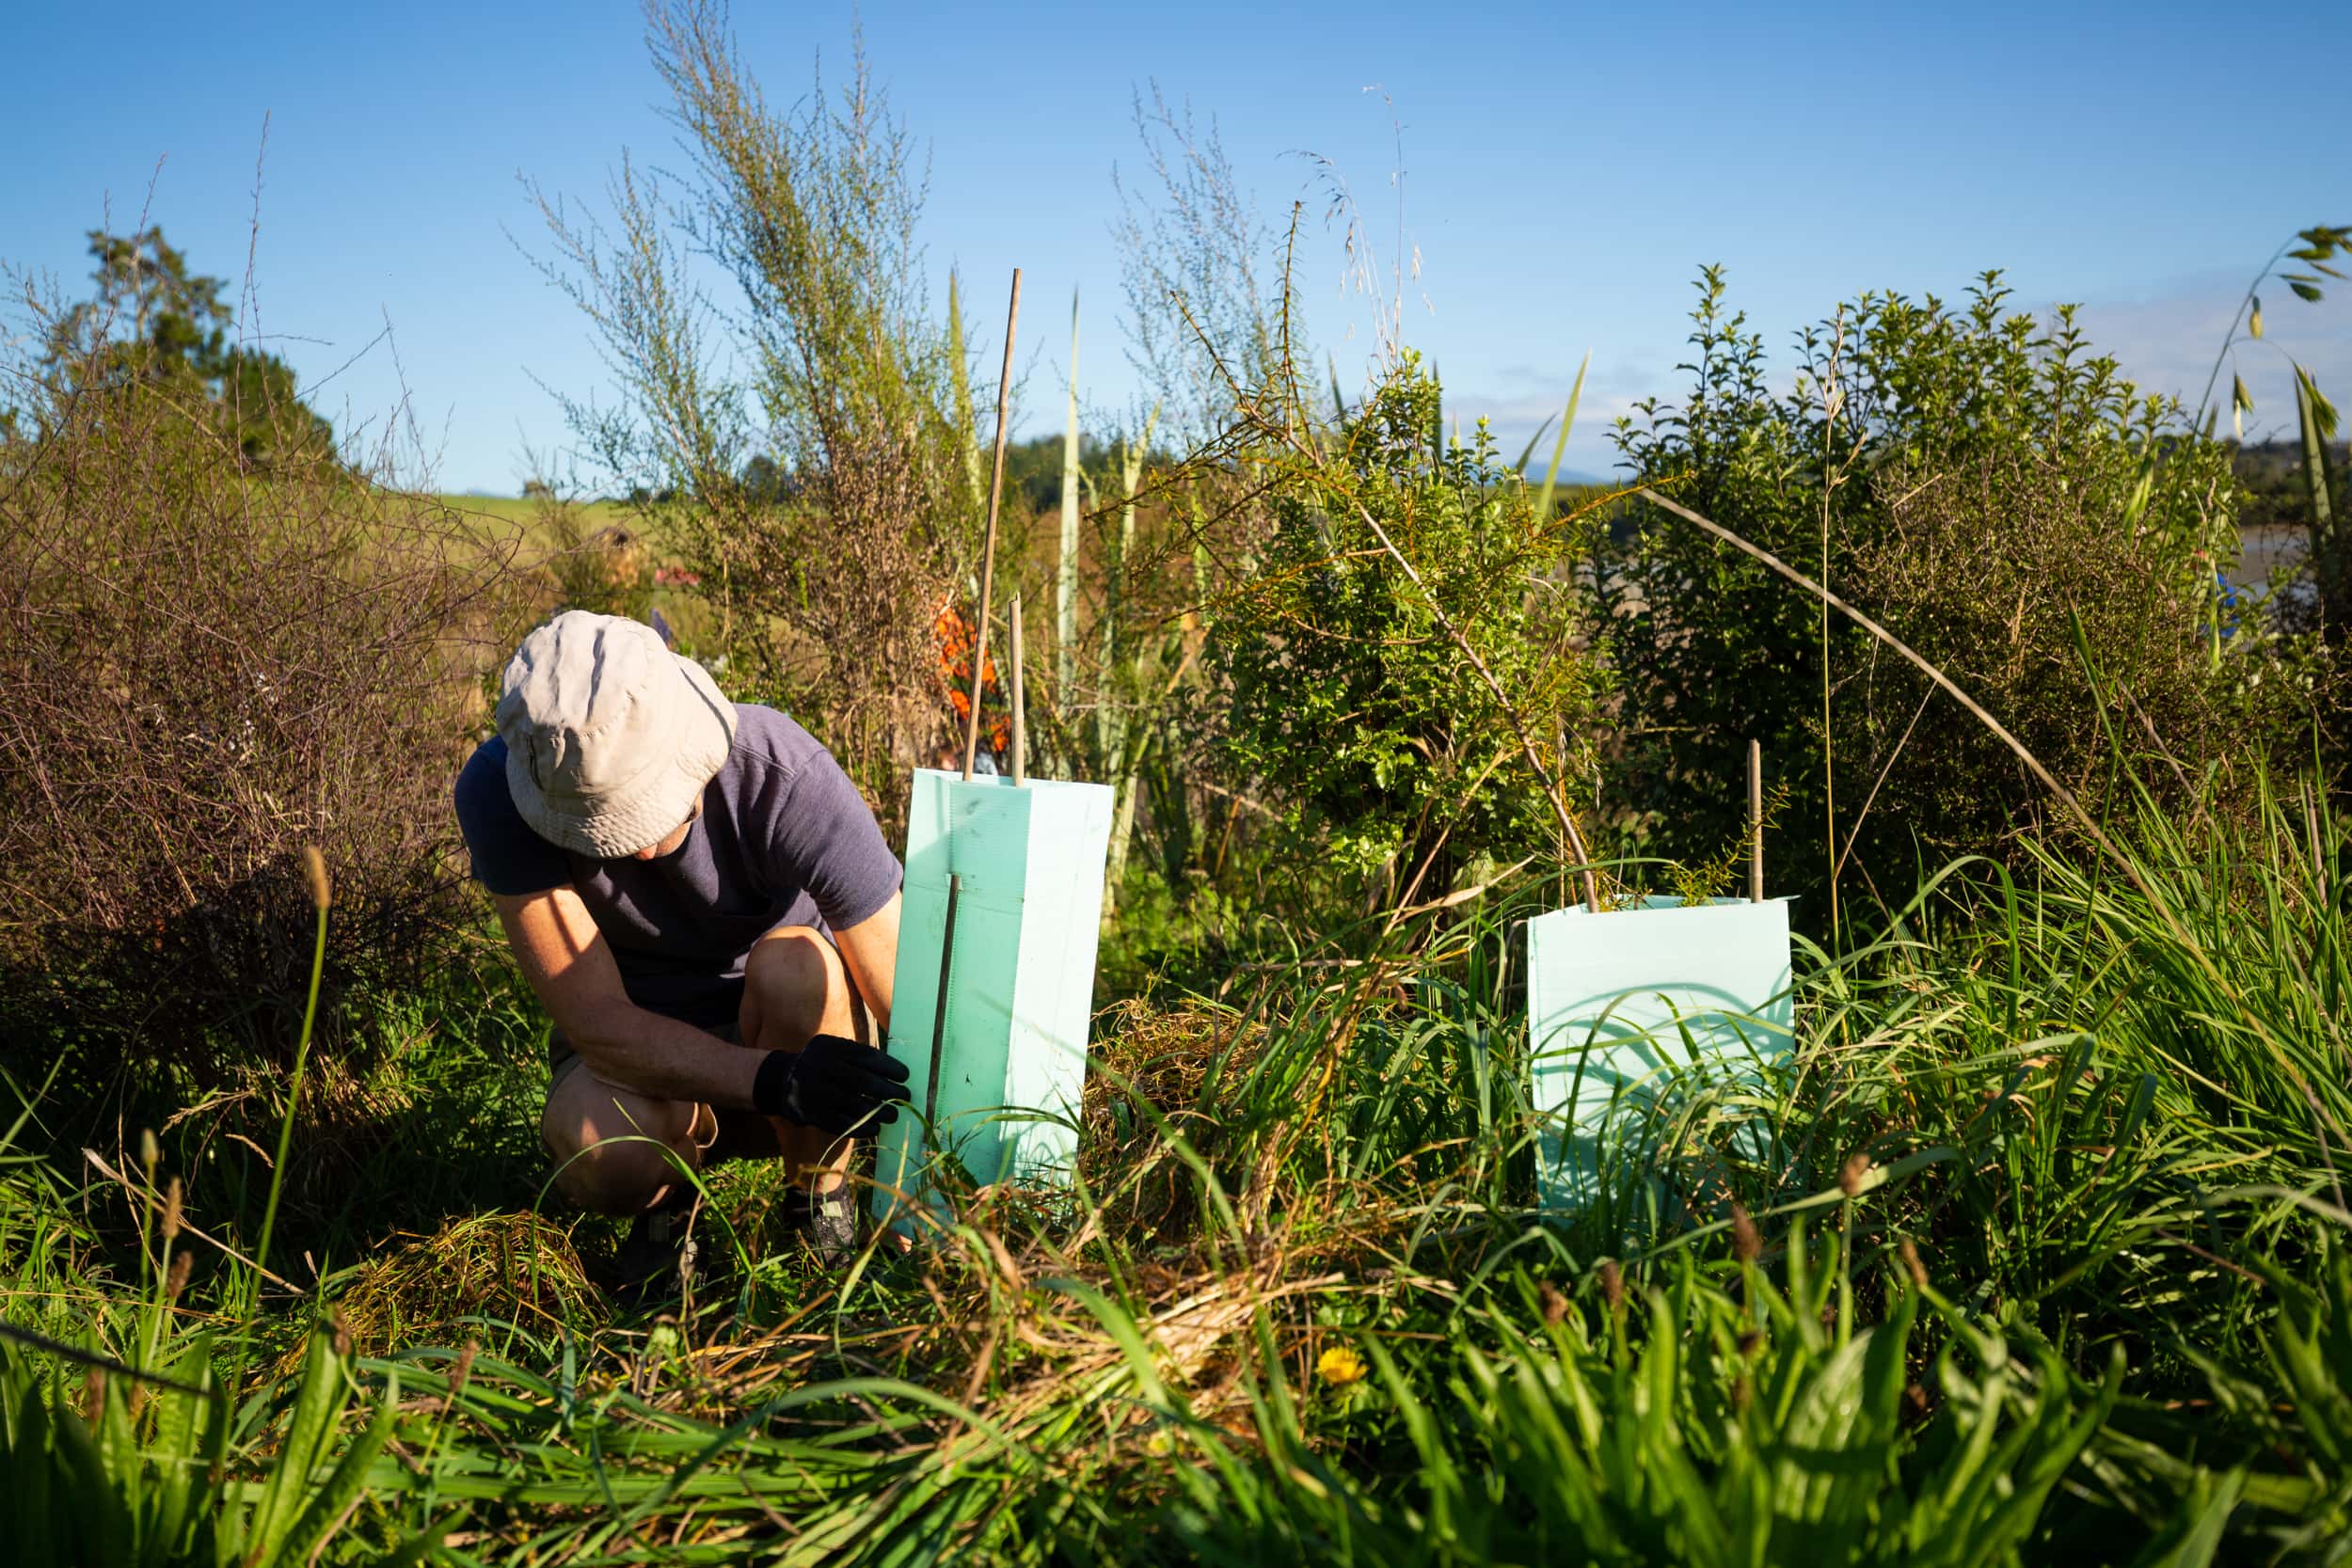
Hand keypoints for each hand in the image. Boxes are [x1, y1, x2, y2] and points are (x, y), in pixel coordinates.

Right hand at [751, 1033, 910, 1134]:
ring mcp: (816, 1093)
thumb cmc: (820, 1063)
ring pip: (854, 1105)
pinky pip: (842, 1124)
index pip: (866, 1056)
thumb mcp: (833, 1049)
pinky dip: (863, 1127)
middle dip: (889, 1091)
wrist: (780, 1079)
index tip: (905, 1075)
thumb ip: (858, 1056)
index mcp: (830, 1048)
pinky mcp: (812, 1114)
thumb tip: (896, 1072)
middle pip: (863, 1082)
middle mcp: (822, 1069)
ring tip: (895, 1114)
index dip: (889, 1067)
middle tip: (906, 1096)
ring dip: (880, 1112)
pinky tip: (876, 1127)